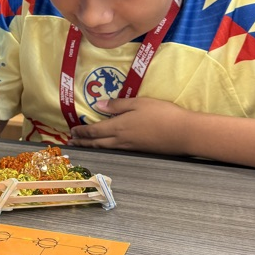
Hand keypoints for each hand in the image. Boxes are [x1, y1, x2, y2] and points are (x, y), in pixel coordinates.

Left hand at [69, 97, 189, 153]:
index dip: (81, 132)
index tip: (71, 132)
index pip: (94, 131)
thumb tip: (98, 104)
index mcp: (118, 126)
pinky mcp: (139, 151)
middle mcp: (121, 140)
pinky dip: (105, 149)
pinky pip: (116, 150)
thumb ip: (117, 104)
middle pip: (97, 142)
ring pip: (106, 148)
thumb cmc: (161, 114)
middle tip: (72, 143)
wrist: (183, 133)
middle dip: (83, 142)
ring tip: (84, 146)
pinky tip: (107, 148)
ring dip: (92, 147)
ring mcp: (130, 147)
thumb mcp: (138, 103)